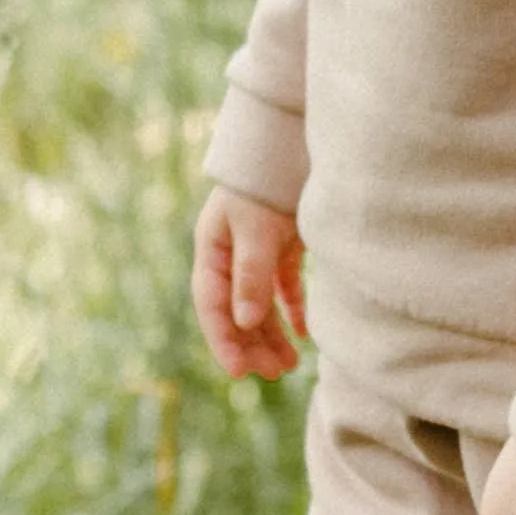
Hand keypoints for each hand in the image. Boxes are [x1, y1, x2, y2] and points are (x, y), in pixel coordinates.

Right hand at [194, 187, 306, 380]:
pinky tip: (303, 334)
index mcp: (212, 248)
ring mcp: (256, 250)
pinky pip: (283, 287)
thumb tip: (245, 322)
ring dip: (272, 334)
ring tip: (289, 365)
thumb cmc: (266, 181)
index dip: (223, 339)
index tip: (240, 372)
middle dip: (253, 344)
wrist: (290, 140)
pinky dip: (292, 310)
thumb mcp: (255, 228)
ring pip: (260, 303)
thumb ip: (250, 274)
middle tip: (273, 374)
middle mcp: (230, 253)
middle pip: (237, 309)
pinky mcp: (282, 245)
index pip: (212, 304)